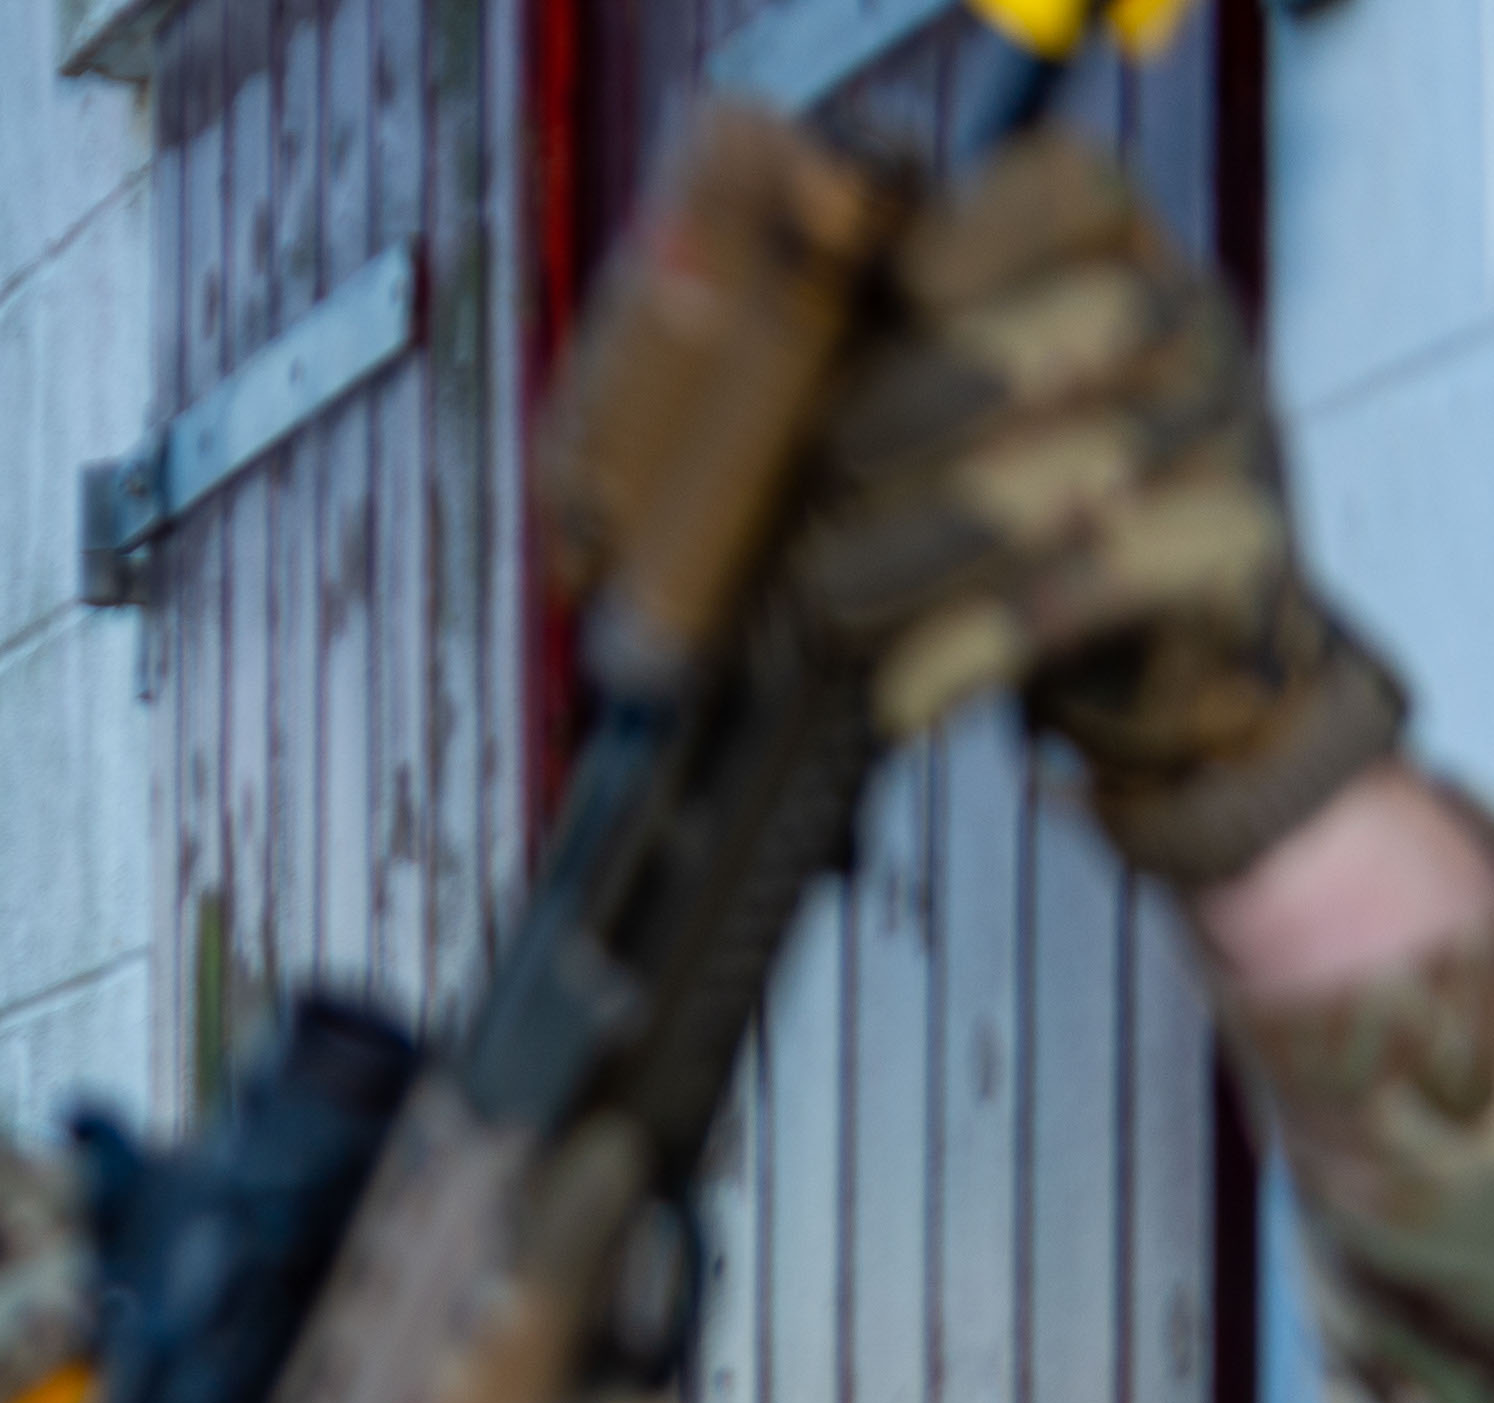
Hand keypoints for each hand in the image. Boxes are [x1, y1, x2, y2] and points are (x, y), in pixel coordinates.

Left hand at [795, 129, 1400, 886]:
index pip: (1068, 183)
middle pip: (1079, 323)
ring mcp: (1232, 423)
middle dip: (925, 401)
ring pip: (1088, 456)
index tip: (882, 302)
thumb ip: (860, 354)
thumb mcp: (935, 409)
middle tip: (822, 478)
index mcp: (1114, 249)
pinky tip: (898, 688)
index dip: (967, 233)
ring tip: (820, 601)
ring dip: (930, 536)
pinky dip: (985, 634)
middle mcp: (1189, 317)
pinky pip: (1112, 572)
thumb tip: (690, 359)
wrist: (1157, 659)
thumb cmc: (1002, 512)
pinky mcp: (1243, 540)